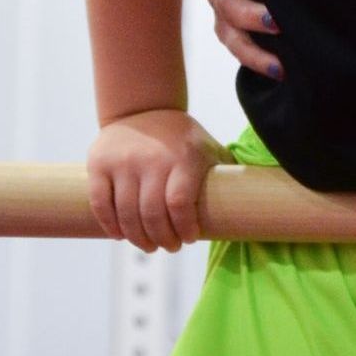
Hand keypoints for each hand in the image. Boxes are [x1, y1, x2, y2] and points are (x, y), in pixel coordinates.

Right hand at [86, 108, 230, 252]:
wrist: (143, 108)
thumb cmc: (181, 139)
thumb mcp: (207, 149)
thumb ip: (222, 175)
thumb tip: (255, 205)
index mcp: (183, 157)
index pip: (180, 204)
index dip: (184, 228)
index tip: (189, 238)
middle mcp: (152, 160)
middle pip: (152, 214)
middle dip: (162, 239)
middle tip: (168, 247)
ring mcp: (123, 162)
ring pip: (126, 214)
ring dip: (138, 238)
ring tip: (148, 245)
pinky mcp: (99, 164)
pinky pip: (101, 204)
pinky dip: (110, 225)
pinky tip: (120, 234)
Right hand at [203, 0, 282, 81]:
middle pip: (223, 0)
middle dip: (245, 11)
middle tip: (273, 19)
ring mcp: (231, 14)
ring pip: (228, 32)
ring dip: (251, 46)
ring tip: (279, 59)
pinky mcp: (244, 39)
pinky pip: (243, 54)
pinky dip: (259, 62)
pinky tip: (280, 69)